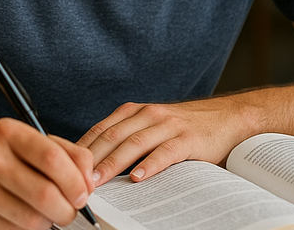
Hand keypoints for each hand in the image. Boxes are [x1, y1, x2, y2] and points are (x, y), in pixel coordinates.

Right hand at [0, 118, 94, 229]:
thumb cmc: (1, 157)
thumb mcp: (32, 142)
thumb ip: (68, 154)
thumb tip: (88, 180)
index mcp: (7, 132)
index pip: (51, 158)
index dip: (75, 180)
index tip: (84, 192)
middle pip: (45, 193)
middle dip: (68, 208)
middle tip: (71, 209)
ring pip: (32, 219)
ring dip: (49, 221)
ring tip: (48, 212)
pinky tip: (25, 217)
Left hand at [77, 95, 261, 185]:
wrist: (229, 118)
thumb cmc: (186, 128)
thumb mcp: (153, 126)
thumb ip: (129, 139)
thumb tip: (95, 166)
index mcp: (136, 112)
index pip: (101, 130)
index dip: (81, 149)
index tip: (64, 169)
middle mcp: (149, 114)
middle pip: (112, 136)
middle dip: (90, 160)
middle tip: (74, 180)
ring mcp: (169, 125)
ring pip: (133, 143)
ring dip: (112, 164)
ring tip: (97, 182)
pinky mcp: (188, 139)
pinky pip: (165, 152)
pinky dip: (149, 165)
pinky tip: (138, 178)